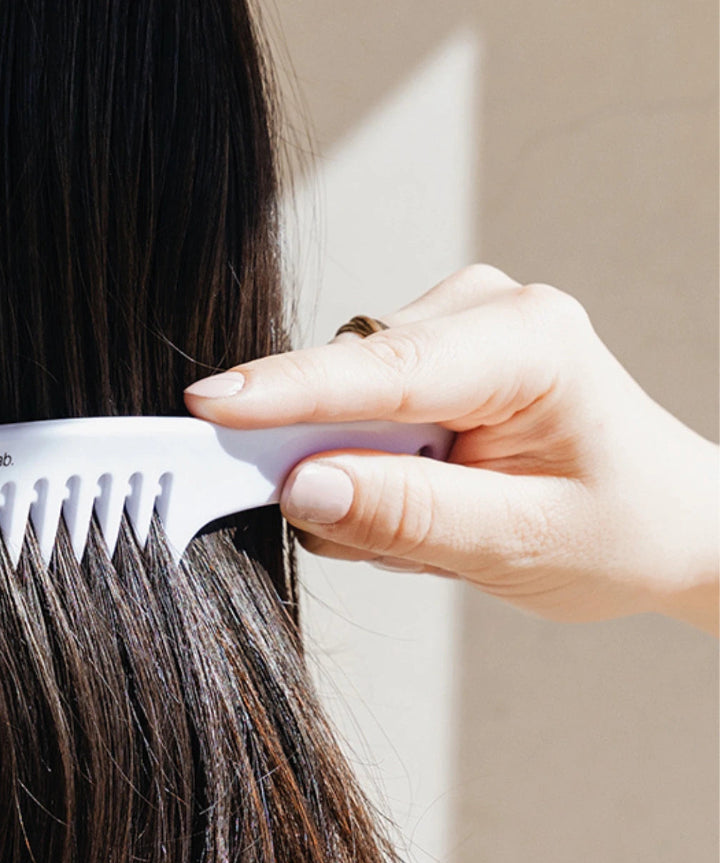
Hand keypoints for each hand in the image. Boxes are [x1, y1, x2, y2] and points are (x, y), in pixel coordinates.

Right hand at [184, 265, 718, 633]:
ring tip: (442, 520)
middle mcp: (483, 311)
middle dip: (336, 467)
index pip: (380, 371)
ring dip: (364, 477)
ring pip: (342, 404)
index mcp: (526, 342)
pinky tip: (431, 491)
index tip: (207, 407)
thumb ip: (407, 515)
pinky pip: (353, 411)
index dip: (286, 392)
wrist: (662, 519)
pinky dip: (373, 467)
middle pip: (345, 382)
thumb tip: (300, 489)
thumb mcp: (519, 544)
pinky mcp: (428, 352)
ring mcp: (451, 325)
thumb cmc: (617, 529)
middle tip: (401, 538)